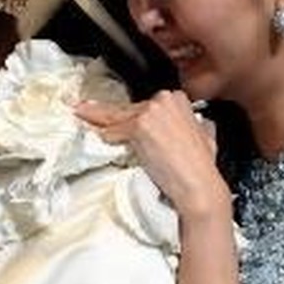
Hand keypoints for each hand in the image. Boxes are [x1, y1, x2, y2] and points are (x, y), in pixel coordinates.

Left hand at [76, 91, 231, 218]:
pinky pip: (114, 132)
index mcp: (179, 99)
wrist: (199, 183)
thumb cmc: (201, 166)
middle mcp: (165, 100)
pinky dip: (105, 137)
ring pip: (117, 117)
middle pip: (128, 108)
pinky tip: (97, 137)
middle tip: (87, 110)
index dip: (131, 113)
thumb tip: (189, 125)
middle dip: (109, 113)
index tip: (121, 116)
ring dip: (97, 118)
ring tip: (80, 113)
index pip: (145, 104)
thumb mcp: (203, 134)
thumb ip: (190, 124)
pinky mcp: (139, 127)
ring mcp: (151, 112)